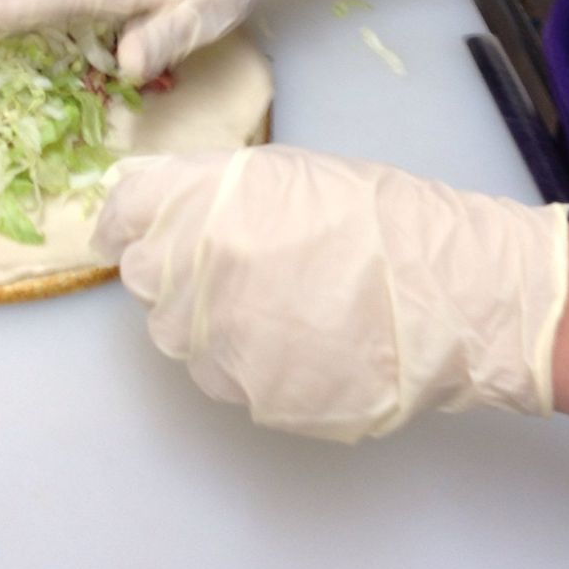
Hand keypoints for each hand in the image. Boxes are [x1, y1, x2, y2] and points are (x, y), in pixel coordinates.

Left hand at [93, 146, 568, 442]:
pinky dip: (242, 359)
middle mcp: (190, 274)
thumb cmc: (374, 215)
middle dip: (171, 268)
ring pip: (177, 333)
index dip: (124, 221)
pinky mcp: (248, 396)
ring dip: (204, 316)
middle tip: (228, 263)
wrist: (447, 289)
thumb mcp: (281, 173)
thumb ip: (201, 187)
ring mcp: (216, 343)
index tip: (129, 230)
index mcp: (196, 206)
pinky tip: (294, 338)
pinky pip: (220, 375)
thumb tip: (144, 194)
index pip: (121, 214)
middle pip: (143, 277)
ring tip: (271, 301)